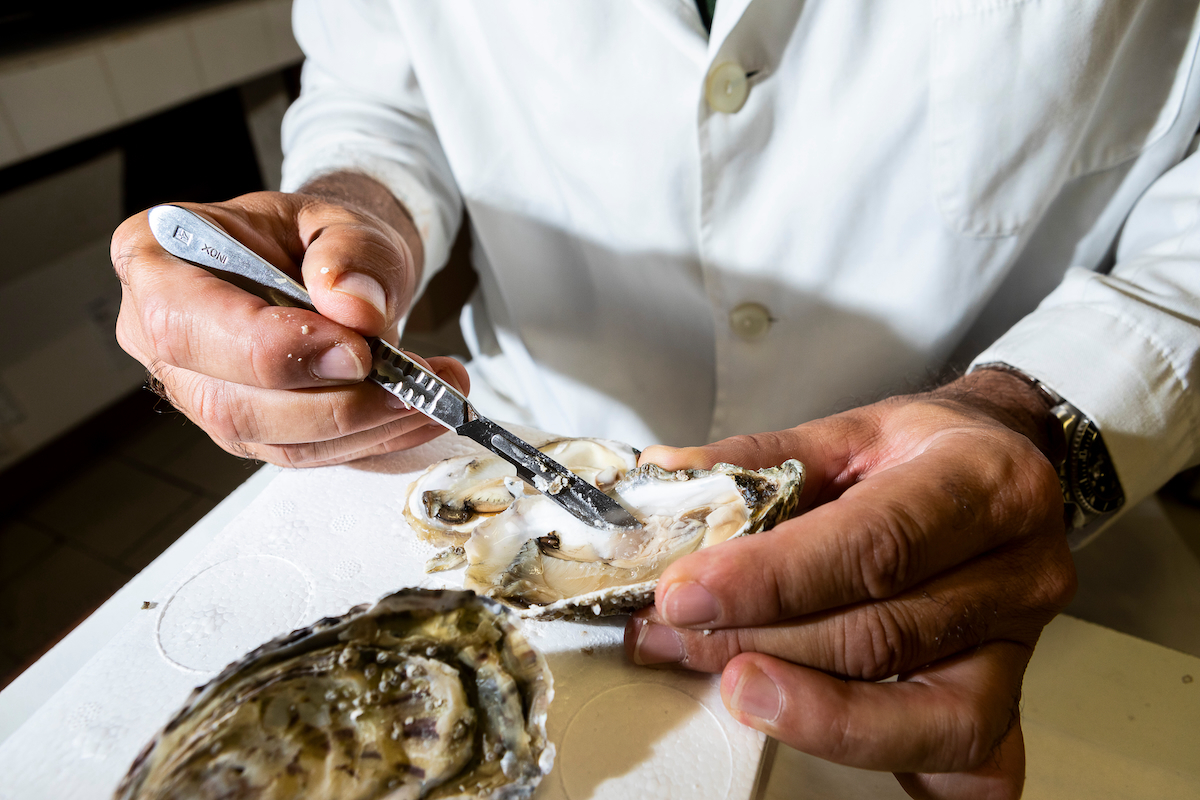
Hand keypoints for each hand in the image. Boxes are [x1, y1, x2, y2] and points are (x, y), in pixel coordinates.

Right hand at [111, 176, 468, 466]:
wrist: (331, 270)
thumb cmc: (316, 241)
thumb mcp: (341, 220)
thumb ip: (350, 253)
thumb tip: (355, 306)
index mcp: (157, 260)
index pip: (183, 323)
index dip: (270, 348)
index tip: (356, 351)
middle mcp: (161, 337)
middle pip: (231, 402)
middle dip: (335, 402)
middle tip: (411, 382)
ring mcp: (201, 394)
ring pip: (274, 441)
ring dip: (366, 427)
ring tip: (434, 394)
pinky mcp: (249, 432)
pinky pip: (307, 455)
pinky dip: (374, 440)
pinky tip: (420, 414)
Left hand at [625, 370, 1075, 799]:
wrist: (1005, 463)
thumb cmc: (923, 449)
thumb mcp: (846, 432)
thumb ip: (757, 461)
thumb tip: (665, 480)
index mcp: (983, 480)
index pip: (874, 544)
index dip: (770, 579)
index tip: (685, 595)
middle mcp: (1018, 569)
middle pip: (880, 636)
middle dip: (760, 644)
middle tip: (673, 635)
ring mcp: (1021, 645)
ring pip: (919, 715)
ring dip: (805, 710)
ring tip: (728, 684)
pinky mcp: (1009, 697)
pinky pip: (968, 765)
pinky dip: (890, 763)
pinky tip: (818, 737)